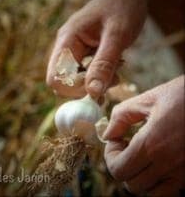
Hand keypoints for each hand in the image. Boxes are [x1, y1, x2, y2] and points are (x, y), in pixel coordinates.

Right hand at [47, 0, 147, 97]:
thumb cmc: (122, 9)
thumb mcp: (116, 36)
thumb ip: (104, 64)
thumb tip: (93, 93)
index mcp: (67, 41)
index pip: (56, 78)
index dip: (75, 88)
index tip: (99, 85)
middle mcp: (66, 49)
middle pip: (64, 84)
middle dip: (87, 88)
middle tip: (112, 79)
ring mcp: (73, 54)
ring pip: (75, 83)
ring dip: (95, 84)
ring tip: (115, 72)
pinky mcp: (82, 57)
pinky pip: (84, 77)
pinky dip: (98, 80)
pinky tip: (112, 71)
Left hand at [103, 76, 184, 195]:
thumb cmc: (181, 96)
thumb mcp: (146, 100)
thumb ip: (120, 117)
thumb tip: (107, 134)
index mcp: (151, 144)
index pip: (118, 169)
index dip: (110, 156)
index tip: (115, 140)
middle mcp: (166, 163)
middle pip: (130, 183)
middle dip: (121, 164)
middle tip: (125, 146)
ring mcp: (181, 172)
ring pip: (148, 191)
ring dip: (137, 175)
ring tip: (140, 155)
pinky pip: (168, 192)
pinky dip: (156, 183)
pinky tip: (155, 163)